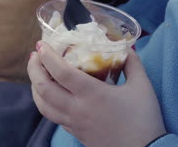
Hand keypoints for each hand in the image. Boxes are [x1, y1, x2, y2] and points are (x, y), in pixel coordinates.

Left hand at [27, 42, 165, 146]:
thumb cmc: (144, 120)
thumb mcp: (142, 87)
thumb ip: (133, 64)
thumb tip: (127, 48)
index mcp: (92, 94)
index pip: (60, 72)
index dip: (47, 56)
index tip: (42, 44)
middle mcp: (77, 109)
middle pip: (43, 87)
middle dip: (33, 68)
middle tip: (35, 54)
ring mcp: (73, 123)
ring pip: (42, 105)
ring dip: (34, 87)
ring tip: (36, 73)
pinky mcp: (75, 133)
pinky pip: (52, 116)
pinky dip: (44, 102)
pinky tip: (50, 95)